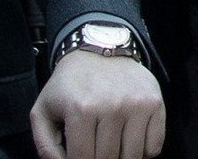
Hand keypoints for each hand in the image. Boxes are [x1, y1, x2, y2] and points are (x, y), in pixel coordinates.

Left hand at [30, 44, 163, 158]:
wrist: (101, 49)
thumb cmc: (70, 84)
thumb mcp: (42, 111)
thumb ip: (44, 146)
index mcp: (81, 109)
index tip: (79, 155)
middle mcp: (112, 106)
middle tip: (93, 149)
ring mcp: (136, 104)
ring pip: (132, 157)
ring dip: (121, 157)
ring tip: (110, 145)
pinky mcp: (154, 102)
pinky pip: (153, 147)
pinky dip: (142, 152)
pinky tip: (129, 139)